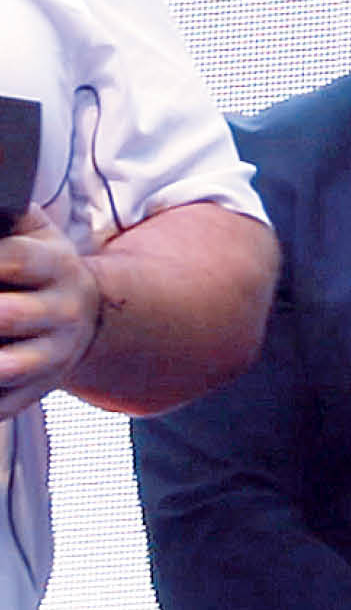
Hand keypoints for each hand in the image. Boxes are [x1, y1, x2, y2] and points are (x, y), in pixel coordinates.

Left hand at [0, 212, 104, 420]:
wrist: (84, 318)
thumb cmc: (41, 270)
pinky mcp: (32, 394)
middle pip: (7, 315)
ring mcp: (50, 358)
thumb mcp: (34, 233)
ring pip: (8, 367)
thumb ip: (6, 215)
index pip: (13, 260)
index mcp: (58, 268)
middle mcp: (61, 314)